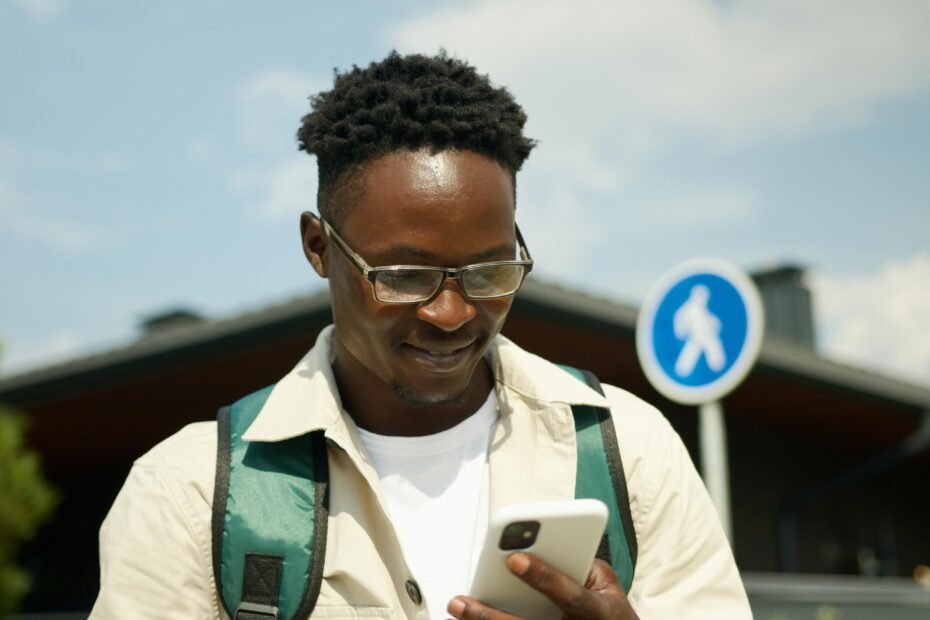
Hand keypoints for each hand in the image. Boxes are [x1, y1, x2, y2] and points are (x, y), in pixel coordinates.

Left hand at [447, 553, 638, 619]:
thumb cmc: (607, 607)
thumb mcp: (605, 583)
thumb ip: (577, 563)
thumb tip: (536, 548)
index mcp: (599, 611)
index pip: (569, 595)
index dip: (544, 577)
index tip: (513, 559)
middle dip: (491, 616)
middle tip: (461, 601)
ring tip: (457, 609)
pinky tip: (471, 618)